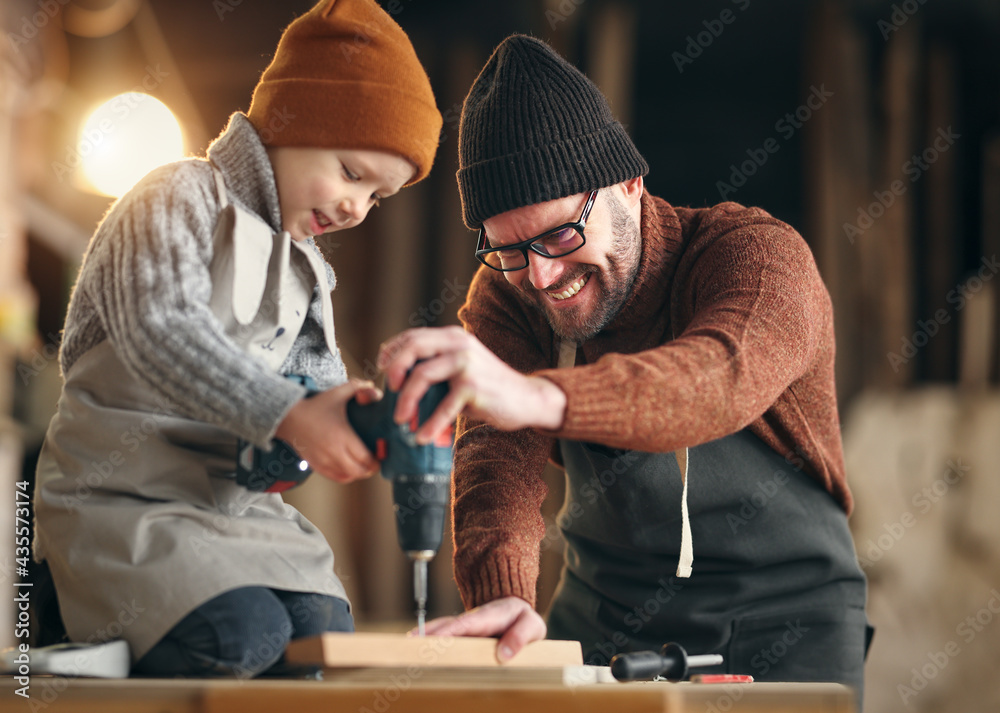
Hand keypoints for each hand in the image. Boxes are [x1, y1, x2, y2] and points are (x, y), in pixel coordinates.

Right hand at [275, 379, 381, 482]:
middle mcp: (334, 452)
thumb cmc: (314, 406)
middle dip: (370, 469)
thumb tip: (372, 386)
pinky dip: (345, 476)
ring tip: (364, 466)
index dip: (376, 461)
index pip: (365, 457)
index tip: (381, 456)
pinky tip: (349, 469)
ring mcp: (324, 461)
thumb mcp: (337, 393)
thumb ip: (357, 387)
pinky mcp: (316, 465)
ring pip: (347, 476)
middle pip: (359, 471)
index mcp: (342, 436)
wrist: (288, 417)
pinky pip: (335, 477)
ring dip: (358, 473)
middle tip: (375, 463)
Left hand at [376, 326, 566, 444]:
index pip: (413, 337)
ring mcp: (467, 363)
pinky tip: (423, 437)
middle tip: (388, 391)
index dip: (392, 352)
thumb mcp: (461, 368)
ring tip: (401, 420)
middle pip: (414, 348)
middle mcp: (459, 344)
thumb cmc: (489, 388)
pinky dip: (430, 424)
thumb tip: (399, 381)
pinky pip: (443, 406)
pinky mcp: (474, 386)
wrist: (526, 398)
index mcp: (453, 337)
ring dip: (406, 400)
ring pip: (422, 375)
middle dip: (394, 369)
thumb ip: (437, 367)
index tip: (382, 371)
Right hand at [415, 597, 546, 662]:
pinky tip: (414, 654)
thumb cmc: (523, 620)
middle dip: (427, 636)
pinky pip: (441, 640)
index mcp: (487, 617)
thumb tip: (503, 655)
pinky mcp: (459, 637)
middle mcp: (470, 621)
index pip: (465, 624)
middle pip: (445, 627)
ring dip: (423, 640)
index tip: (432, 639)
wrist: (516, 611)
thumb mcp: (531, 625)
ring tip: (405, 651)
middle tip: (409, 647)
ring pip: (439, 632)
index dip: (448, 631)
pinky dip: (427, 645)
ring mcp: (462, 629)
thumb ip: (521, 636)